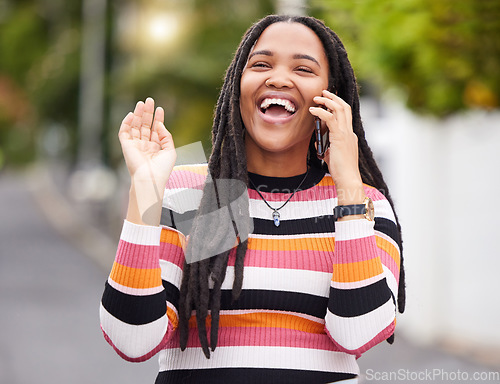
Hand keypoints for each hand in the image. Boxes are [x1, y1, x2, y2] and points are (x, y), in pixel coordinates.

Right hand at [119, 97, 175, 187]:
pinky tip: (131, 114)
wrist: (150, 178)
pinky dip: (126, 123)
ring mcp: (135, 145)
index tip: (160, 108)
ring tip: (142, 103)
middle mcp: (144, 145)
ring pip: (134, 126)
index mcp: (155, 147)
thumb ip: (166, 136)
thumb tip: (158, 124)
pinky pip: (123, 132)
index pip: (155, 129)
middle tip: (149, 100)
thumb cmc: (162, 169)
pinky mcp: (126, 146)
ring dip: (137, 114)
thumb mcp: (170, 150)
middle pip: (144, 125)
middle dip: (147, 113)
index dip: (157, 118)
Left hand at [309, 90, 363, 204]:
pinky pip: (330, 118)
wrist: (348, 178)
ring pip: (339, 108)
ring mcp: (346, 133)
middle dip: (333, 97)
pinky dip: (320, 112)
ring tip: (317, 98)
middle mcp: (349, 131)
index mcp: (349, 135)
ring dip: (327, 100)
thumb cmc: (340, 171)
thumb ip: (328, 147)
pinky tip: (313, 110)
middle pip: (344, 107)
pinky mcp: (340, 137)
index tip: (328, 100)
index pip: (345, 115)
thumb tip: (318, 142)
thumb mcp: (332, 156)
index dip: (337, 105)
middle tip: (323, 92)